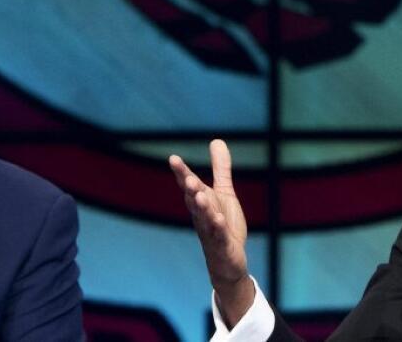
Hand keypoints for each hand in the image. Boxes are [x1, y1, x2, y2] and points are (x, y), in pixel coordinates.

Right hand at [169, 139, 254, 325]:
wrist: (228, 261)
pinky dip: (218, 228)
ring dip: (202, 208)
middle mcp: (202, 215)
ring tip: (200, 196)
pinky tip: (219, 220)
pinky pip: (219, 236)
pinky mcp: (222, 245)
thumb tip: (216, 140)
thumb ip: (220, 168)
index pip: (189, 185)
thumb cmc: (222, 225)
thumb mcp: (224, 193)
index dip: (182, 172)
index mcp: (201, 201)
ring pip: (205, 218)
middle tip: (188, 178)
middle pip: (194, 200)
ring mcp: (211, 231)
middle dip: (190, 189)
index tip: (173, 158)